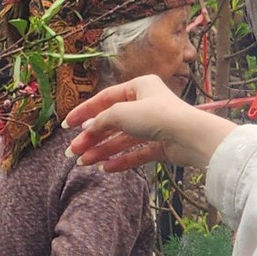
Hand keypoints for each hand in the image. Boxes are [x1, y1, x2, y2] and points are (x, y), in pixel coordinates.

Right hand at [65, 74, 237, 172]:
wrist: (189, 136)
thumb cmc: (157, 115)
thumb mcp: (122, 112)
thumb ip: (103, 119)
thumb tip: (89, 126)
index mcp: (138, 87)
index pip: (104, 99)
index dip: (84, 112)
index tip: (67, 125)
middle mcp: (145, 104)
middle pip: (111, 122)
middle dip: (91, 137)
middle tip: (72, 151)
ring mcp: (153, 126)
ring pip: (121, 139)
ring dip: (102, 150)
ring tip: (84, 162)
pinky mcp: (160, 145)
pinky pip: (135, 153)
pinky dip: (120, 160)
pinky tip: (105, 167)